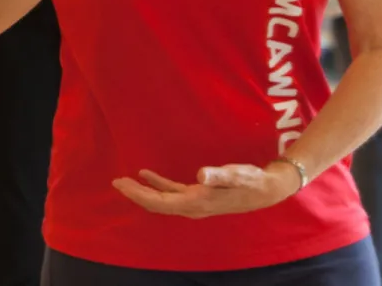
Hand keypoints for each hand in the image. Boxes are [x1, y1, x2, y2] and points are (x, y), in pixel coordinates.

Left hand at [112, 161, 300, 218]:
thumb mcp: (235, 175)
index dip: (139, 194)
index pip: (159, 202)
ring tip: (127, 180)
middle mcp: (191, 206)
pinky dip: (158, 186)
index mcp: (195, 202)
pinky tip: (149, 176)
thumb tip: (201, 174)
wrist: (265, 190)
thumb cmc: (250, 180)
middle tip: (116, 181)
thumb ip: (219, 175)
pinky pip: (172, 193)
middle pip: (156, 204)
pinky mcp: (199, 195)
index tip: (121, 184)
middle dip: (136, 194)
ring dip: (144, 191)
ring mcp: (194, 202)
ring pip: (162, 200)